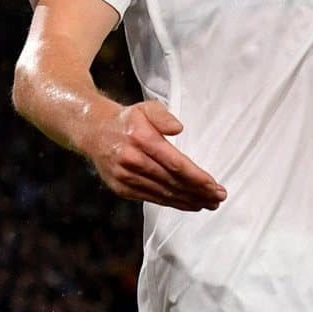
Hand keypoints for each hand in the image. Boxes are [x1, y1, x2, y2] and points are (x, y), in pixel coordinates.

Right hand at [81, 100, 225, 210]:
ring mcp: (126, 178)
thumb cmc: (128, 120)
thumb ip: (163, 116)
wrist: (94, 132)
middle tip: (218, 198)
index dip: (196, 177)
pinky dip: (172, 203)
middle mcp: (132, 161)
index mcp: (141, 140)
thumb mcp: (146, 108)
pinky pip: (152, 198)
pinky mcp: (122, 188)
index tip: (214, 185)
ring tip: (209, 204)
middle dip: (198, 192)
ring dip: (188, 201)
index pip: (175, 164)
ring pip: (163, 194)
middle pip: (172, 182)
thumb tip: (178, 129)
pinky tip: (188, 204)